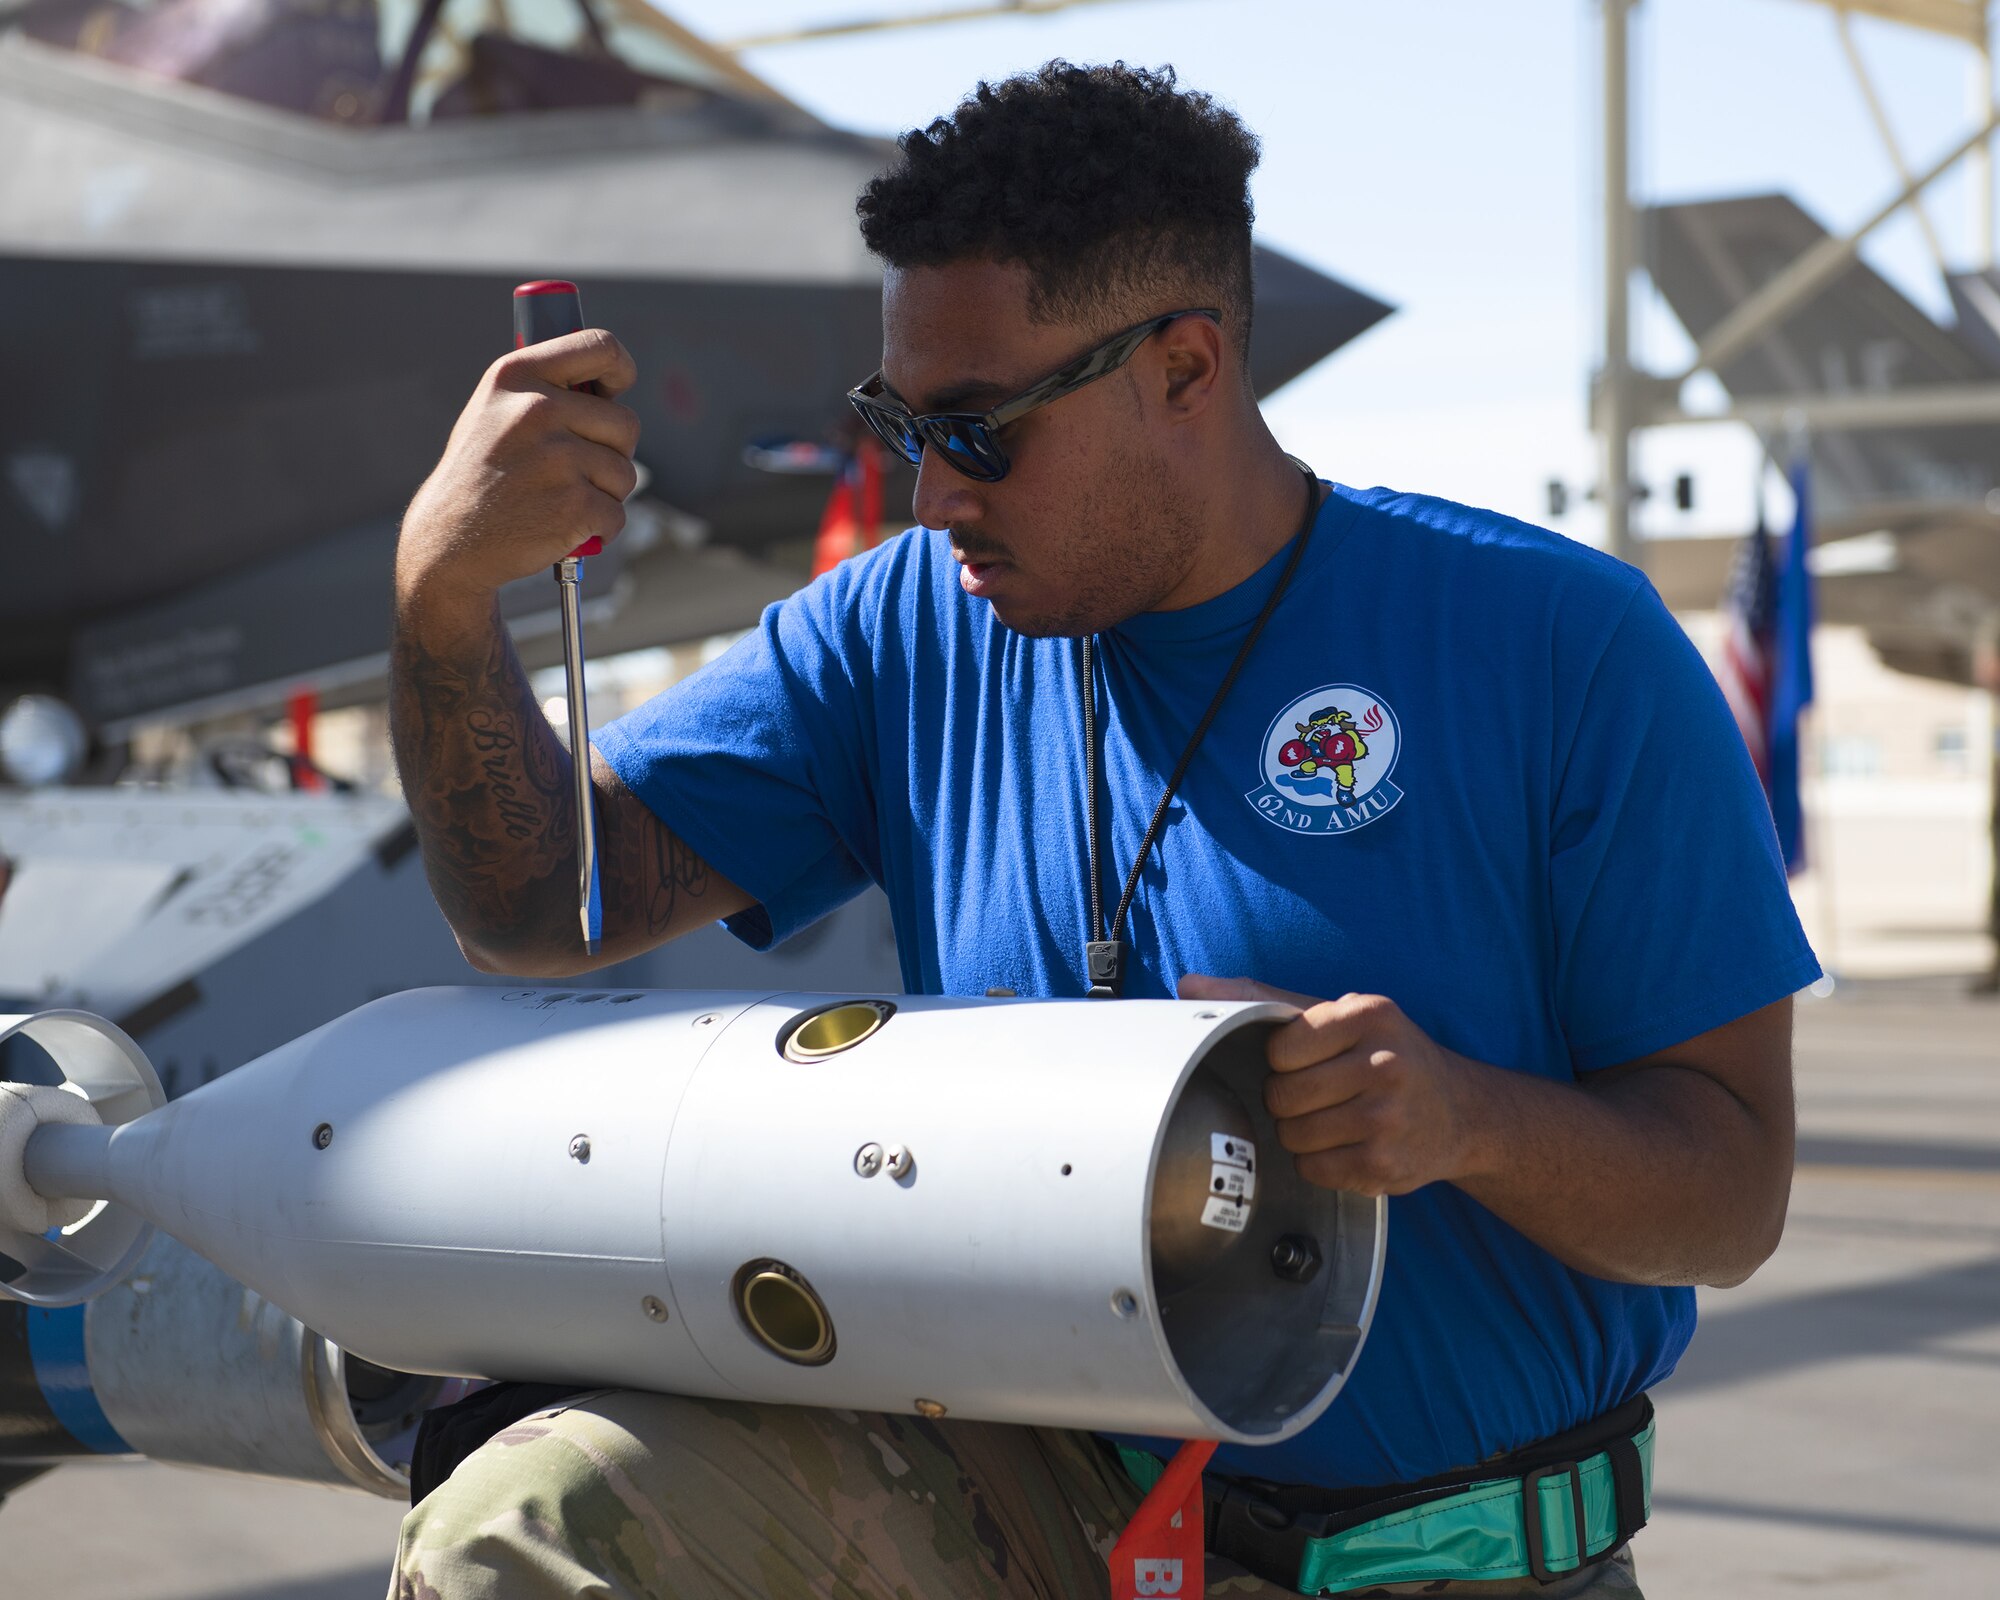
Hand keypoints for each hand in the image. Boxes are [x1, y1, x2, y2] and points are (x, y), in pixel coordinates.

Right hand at [397, 330, 641, 611]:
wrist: (449, 541)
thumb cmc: (481, 474)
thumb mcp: (494, 411)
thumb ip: (545, 389)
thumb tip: (606, 384)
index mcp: (517, 376)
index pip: (598, 347)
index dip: (620, 369)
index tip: (617, 390)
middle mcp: (537, 410)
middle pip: (626, 424)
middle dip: (613, 452)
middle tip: (576, 472)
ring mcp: (557, 458)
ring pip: (625, 473)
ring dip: (605, 494)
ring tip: (560, 501)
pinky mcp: (573, 505)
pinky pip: (617, 513)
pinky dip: (600, 528)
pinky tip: (564, 528)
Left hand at [1177, 975, 1483, 1195]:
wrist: (1460, 1112)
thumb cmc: (1385, 1055)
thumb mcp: (1337, 1014)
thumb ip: (1263, 999)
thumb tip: (1189, 986)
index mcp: (1369, 1015)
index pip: (1281, 1046)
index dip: (1281, 1059)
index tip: (1303, 1059)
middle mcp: (1386, 1064)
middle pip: (1283, 1094)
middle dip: (1287, 1098)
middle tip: (1317, 1093)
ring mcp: (1388, 1118)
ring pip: (1294, 1134)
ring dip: (1300, 1132)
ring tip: (1333, 1118)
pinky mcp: (1385, 1165)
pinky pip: (1313, 1168)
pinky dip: (1318, 1161)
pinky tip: (1345, 1144)